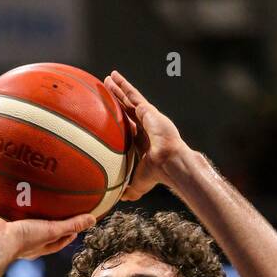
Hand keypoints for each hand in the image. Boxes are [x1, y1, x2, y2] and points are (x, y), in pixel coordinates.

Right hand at [0, 192, 94, 259]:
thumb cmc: (24, 240)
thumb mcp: (51, 230)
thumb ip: (71, 224)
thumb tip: (93, 219)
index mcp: (36, 244)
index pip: (55, 240)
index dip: (65, 234)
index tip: (75, 225)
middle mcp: (19, 238)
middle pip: (31, 227)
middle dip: (37, 218)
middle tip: (46, 206)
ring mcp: (2, 230)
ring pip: (6, 216)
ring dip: (7, 207)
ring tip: (11, 191)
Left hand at [103, 70, 187, 200]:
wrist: (169, 163)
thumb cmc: (156, 175)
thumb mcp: (137, 185)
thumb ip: (128, 190)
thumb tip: (118, 200)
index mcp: (143, 140)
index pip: (129, 127)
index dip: (120, 120)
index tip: (111, 114)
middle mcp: (145, 126)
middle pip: (128, 109)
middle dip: (118, 99)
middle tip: (107, 88)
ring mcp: (148, 116)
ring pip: (130, 98)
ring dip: (119, 88)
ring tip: (109, 77)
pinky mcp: (148, 110)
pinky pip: (132, 94)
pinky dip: (123, 85)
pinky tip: (114, 76)